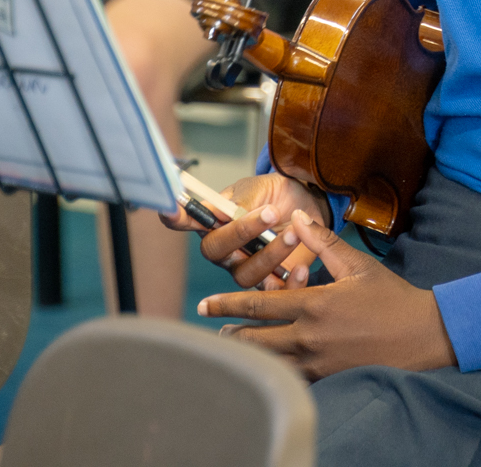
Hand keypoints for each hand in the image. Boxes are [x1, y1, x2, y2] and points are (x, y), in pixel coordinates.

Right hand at [183, 174, 328, 290]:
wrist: (310, 207)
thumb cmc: (278, 195)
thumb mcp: (261, 188)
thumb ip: (242, 201)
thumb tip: (222, 212)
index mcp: (215, 222)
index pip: (187, 221)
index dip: (175, 218)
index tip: (170, 210)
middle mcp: (225, 250)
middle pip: (215, 251)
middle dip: (241, 231)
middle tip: (270, 212)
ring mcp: (246, 268)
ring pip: (245, 273)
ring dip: (271, 253)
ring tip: (294, 232)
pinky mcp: (272, 284)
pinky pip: (273, 293)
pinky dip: (289, 281)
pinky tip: (301, 266)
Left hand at [200, 209, 457, 379]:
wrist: (419, 334)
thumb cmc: (389, 297)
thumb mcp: (357, 264)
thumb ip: (323, 241)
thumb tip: (299, 216)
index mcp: (314, 305)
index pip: (258, 305)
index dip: (227, 305)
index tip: (205, 304)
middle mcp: (310, 336)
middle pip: (255, 339)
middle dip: (231, 334)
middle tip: (215, 330)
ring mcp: (318, 360)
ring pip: (269, 361)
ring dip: (249, 353)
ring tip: (235, 348)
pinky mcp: (328, 376)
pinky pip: (291, 376)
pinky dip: (274, 368)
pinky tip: (267, 364)